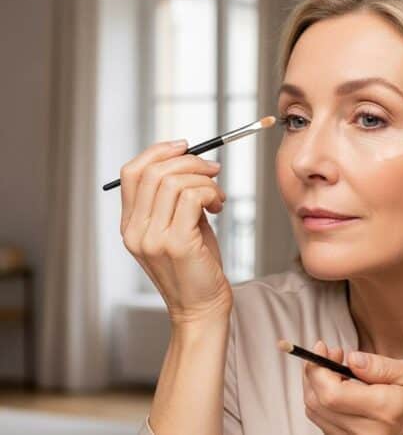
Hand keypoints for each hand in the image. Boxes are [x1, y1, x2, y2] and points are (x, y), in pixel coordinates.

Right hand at [119, 140, 231, 324]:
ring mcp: (152, 238)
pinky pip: (192, 196)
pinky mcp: (176, 243)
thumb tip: (192, 161)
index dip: (158, 152)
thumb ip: (176, 199)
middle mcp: (134, 231)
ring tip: (219, 197)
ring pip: (175, 181)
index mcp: (130, 225)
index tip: (186, 147)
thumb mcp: (181, 227)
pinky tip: (219, 206)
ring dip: (205, 180)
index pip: (131, 172)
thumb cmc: (197, 267)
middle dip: (190, 161)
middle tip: (214, 170)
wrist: (202, 309)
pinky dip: (211, 192)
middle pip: (154, 171)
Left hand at [303, 341, 402, 434]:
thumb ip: (381, 366)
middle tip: (331, 353)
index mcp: (385, 409)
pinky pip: (324, 423)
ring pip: (316, 414)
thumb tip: (352, 359)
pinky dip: (323, 401)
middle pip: (318, 403)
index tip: (323, 348)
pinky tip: (338, 386)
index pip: (332, 394)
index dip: (318, 369)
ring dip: (316, 386)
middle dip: (314, 373)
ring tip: (336, 367)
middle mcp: (367, 432)